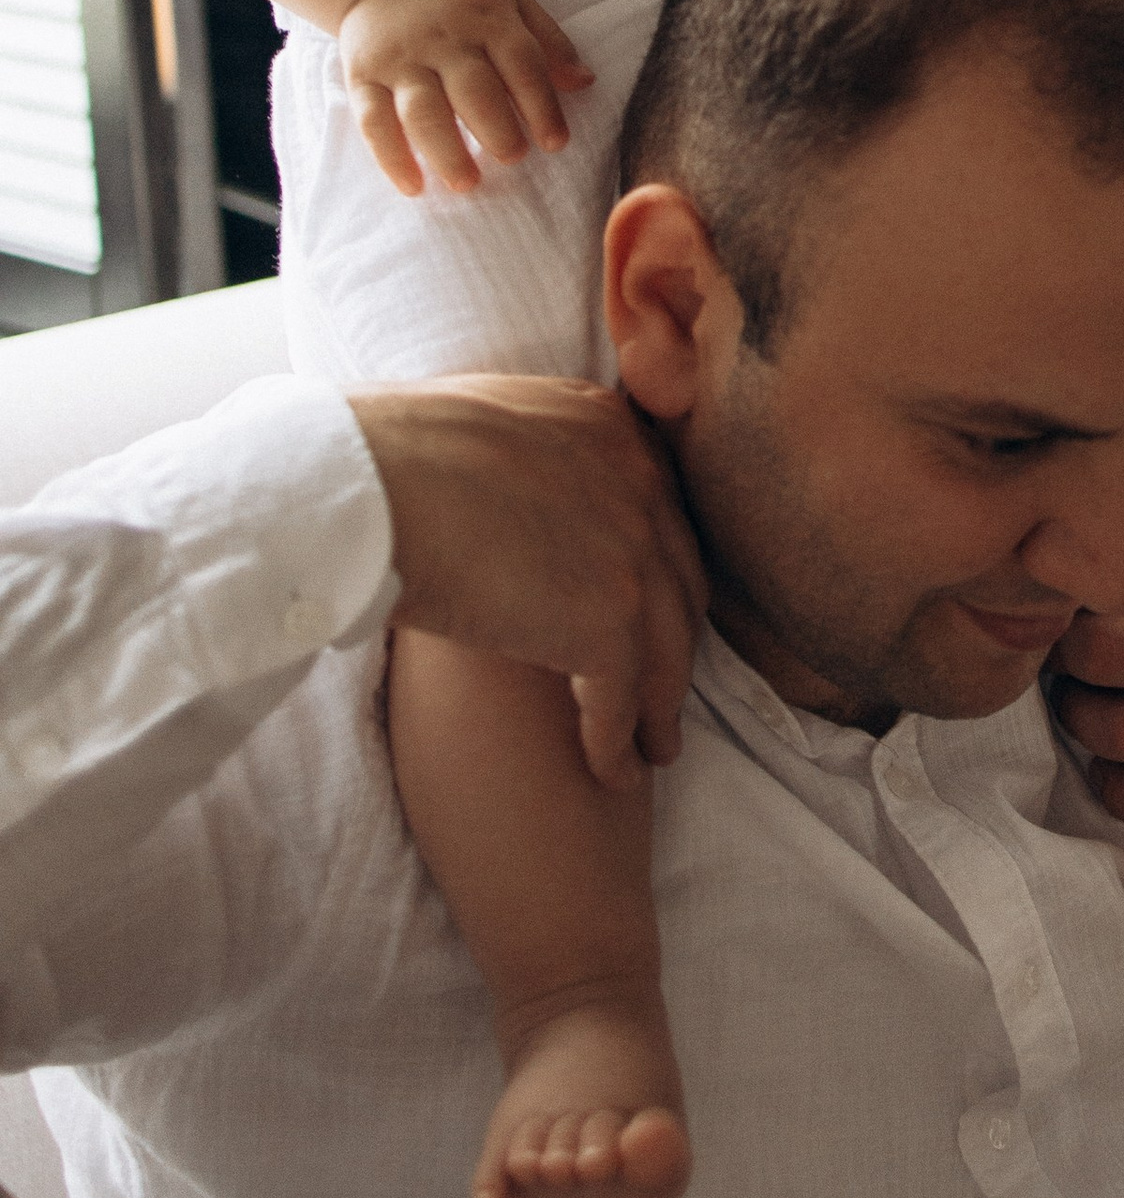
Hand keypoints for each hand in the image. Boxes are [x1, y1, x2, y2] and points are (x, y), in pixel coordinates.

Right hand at [339, 0, 592, 197]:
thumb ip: (547, 39)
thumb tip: (585, 82)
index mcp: (486, 17)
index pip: (521, 64)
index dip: (542, 105)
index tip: (555, 143)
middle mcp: (442, 38)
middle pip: (472, 89)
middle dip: (496, 129)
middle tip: (514, 158)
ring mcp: (399, 58)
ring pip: (422, 111)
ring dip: (445, 151)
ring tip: (468, 183)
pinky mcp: (362, 75)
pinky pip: (373, 120)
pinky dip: (391, 157)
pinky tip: (413, 187)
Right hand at [350, 377, 706, 788]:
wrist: (372, 480)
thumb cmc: (389, 455)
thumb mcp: (488, 423)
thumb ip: (526, 453)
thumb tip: (502, 488)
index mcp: (611, 431)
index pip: (657, 517)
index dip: (656, 575)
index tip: (647, 618)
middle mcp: (641, 485)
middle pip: (678, 584)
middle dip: (674, 643)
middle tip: (665, 693)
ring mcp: (634, 553)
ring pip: (666, 650)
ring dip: (660, 708)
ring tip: (653, 751)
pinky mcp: (608, 621)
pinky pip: (623, 699)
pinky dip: (616, 742)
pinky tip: (609, 774)